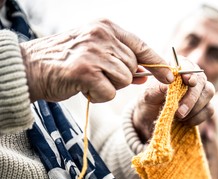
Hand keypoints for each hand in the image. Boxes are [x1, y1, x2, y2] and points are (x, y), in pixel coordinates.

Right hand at [20, 19, 173, 102]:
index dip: (157, 63)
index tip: (169, 76)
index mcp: (106, 27)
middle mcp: (102, 34)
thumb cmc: (65, 63)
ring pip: (123, 80)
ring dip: (108, 87)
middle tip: (97, 75)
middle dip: (120, 78)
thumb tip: (147, 75)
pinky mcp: (86, 70)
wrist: (30, 69)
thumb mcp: (96, 55)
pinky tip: (83, 87)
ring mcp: (94, 51)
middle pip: (133, 67)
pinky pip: (110, 92)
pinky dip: (99, 95)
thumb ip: (122, 62)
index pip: (141, 46)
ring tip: (88, 79)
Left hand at [133, 57, 214, 141]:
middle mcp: (192, 76)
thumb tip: (169, 83)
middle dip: (191, 97)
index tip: (188, 81)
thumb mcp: (148, 96)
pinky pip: (209, 109)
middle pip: (201, 80)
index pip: (187, 64)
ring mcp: (201, 90)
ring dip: (195, 108)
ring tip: (179, 117)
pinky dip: (198, 117)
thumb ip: (158, 88)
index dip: (189, 71)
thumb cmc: (149, 103)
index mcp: (177, 68)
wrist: (152, 121)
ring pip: (209, 93)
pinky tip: (185, 122)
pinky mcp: (205, 105)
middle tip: (180, 112)